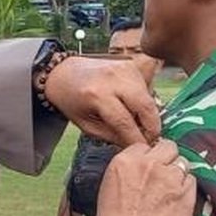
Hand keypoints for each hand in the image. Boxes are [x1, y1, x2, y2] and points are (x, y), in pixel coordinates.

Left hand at [44, 56, 160, 145]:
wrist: (63, 73)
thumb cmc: (71, 100)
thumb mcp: (86, 125)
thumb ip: (111, 136)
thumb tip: (136, 144)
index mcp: (96, 95)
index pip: (125, 122)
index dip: (137, 139)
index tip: (143, 150)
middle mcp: (112, 78)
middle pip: (145, 106)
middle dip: (152, 127)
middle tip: (150, 139)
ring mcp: (123, 69)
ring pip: (149, 97)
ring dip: (149, 114)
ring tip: (139, 124)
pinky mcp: (130, 65)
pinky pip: (146, 86)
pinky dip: (144, 100)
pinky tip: (134, 107)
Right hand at [90, 139, 196, 215]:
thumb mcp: (109, 186)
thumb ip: (127, 170)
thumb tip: (143, 164)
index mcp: (125, 161)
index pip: (145, 146)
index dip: (149, 158)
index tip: (149, 168)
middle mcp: (149, 165)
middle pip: (169, 148)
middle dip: (167, 159)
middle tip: (163, 176)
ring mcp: (170, 180)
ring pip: (183, 164)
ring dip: (178, 175)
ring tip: (169, 192)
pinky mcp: (186, 196)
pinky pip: (192, 182)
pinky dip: (186, 190)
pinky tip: (175, 203)